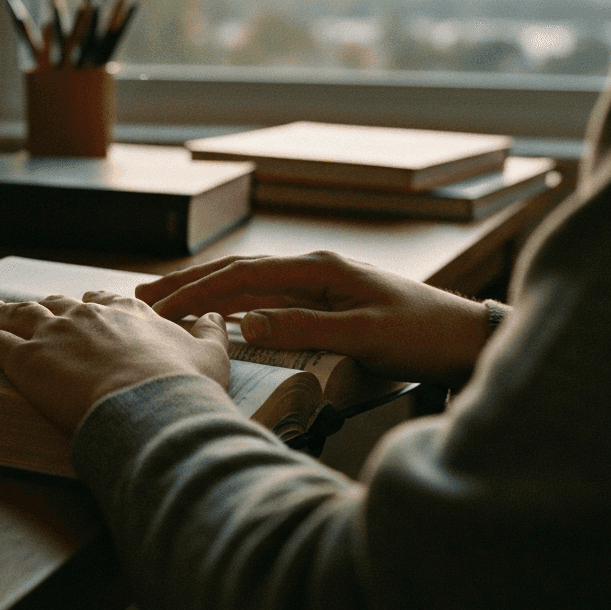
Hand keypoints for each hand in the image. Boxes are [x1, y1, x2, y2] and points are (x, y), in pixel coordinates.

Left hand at [0, 291, 230, 434]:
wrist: (152, 406)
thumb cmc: (185, 386)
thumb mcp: (212, 355)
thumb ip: (212, 333)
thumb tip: (218, 316)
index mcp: (129, 312)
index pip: (105, 300)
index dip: (92, 303)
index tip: (85, 305)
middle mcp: (87, 315)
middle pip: (57, 303)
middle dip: (42, 304)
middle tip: (27, 305)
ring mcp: (54, 334)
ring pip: (20, 316)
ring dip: (1, 312)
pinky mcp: (27, 360)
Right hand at [136, 251, 489, 386]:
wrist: (468, 340)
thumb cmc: (424, 335)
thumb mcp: (364, 334)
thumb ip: (303, 328)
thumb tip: (242, 323)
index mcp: (320, 268)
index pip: (243, 276)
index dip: (197, 292)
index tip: (159, 308)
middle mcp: (316, 269)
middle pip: (239, 273)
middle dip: (189, 285)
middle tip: (142, 297)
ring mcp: (321, 285)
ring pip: (250, 285)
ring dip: (207, 293)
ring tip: (167, 302)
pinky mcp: (329, 303)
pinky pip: (269, 300)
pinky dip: (235, 305)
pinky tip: (220, 316)